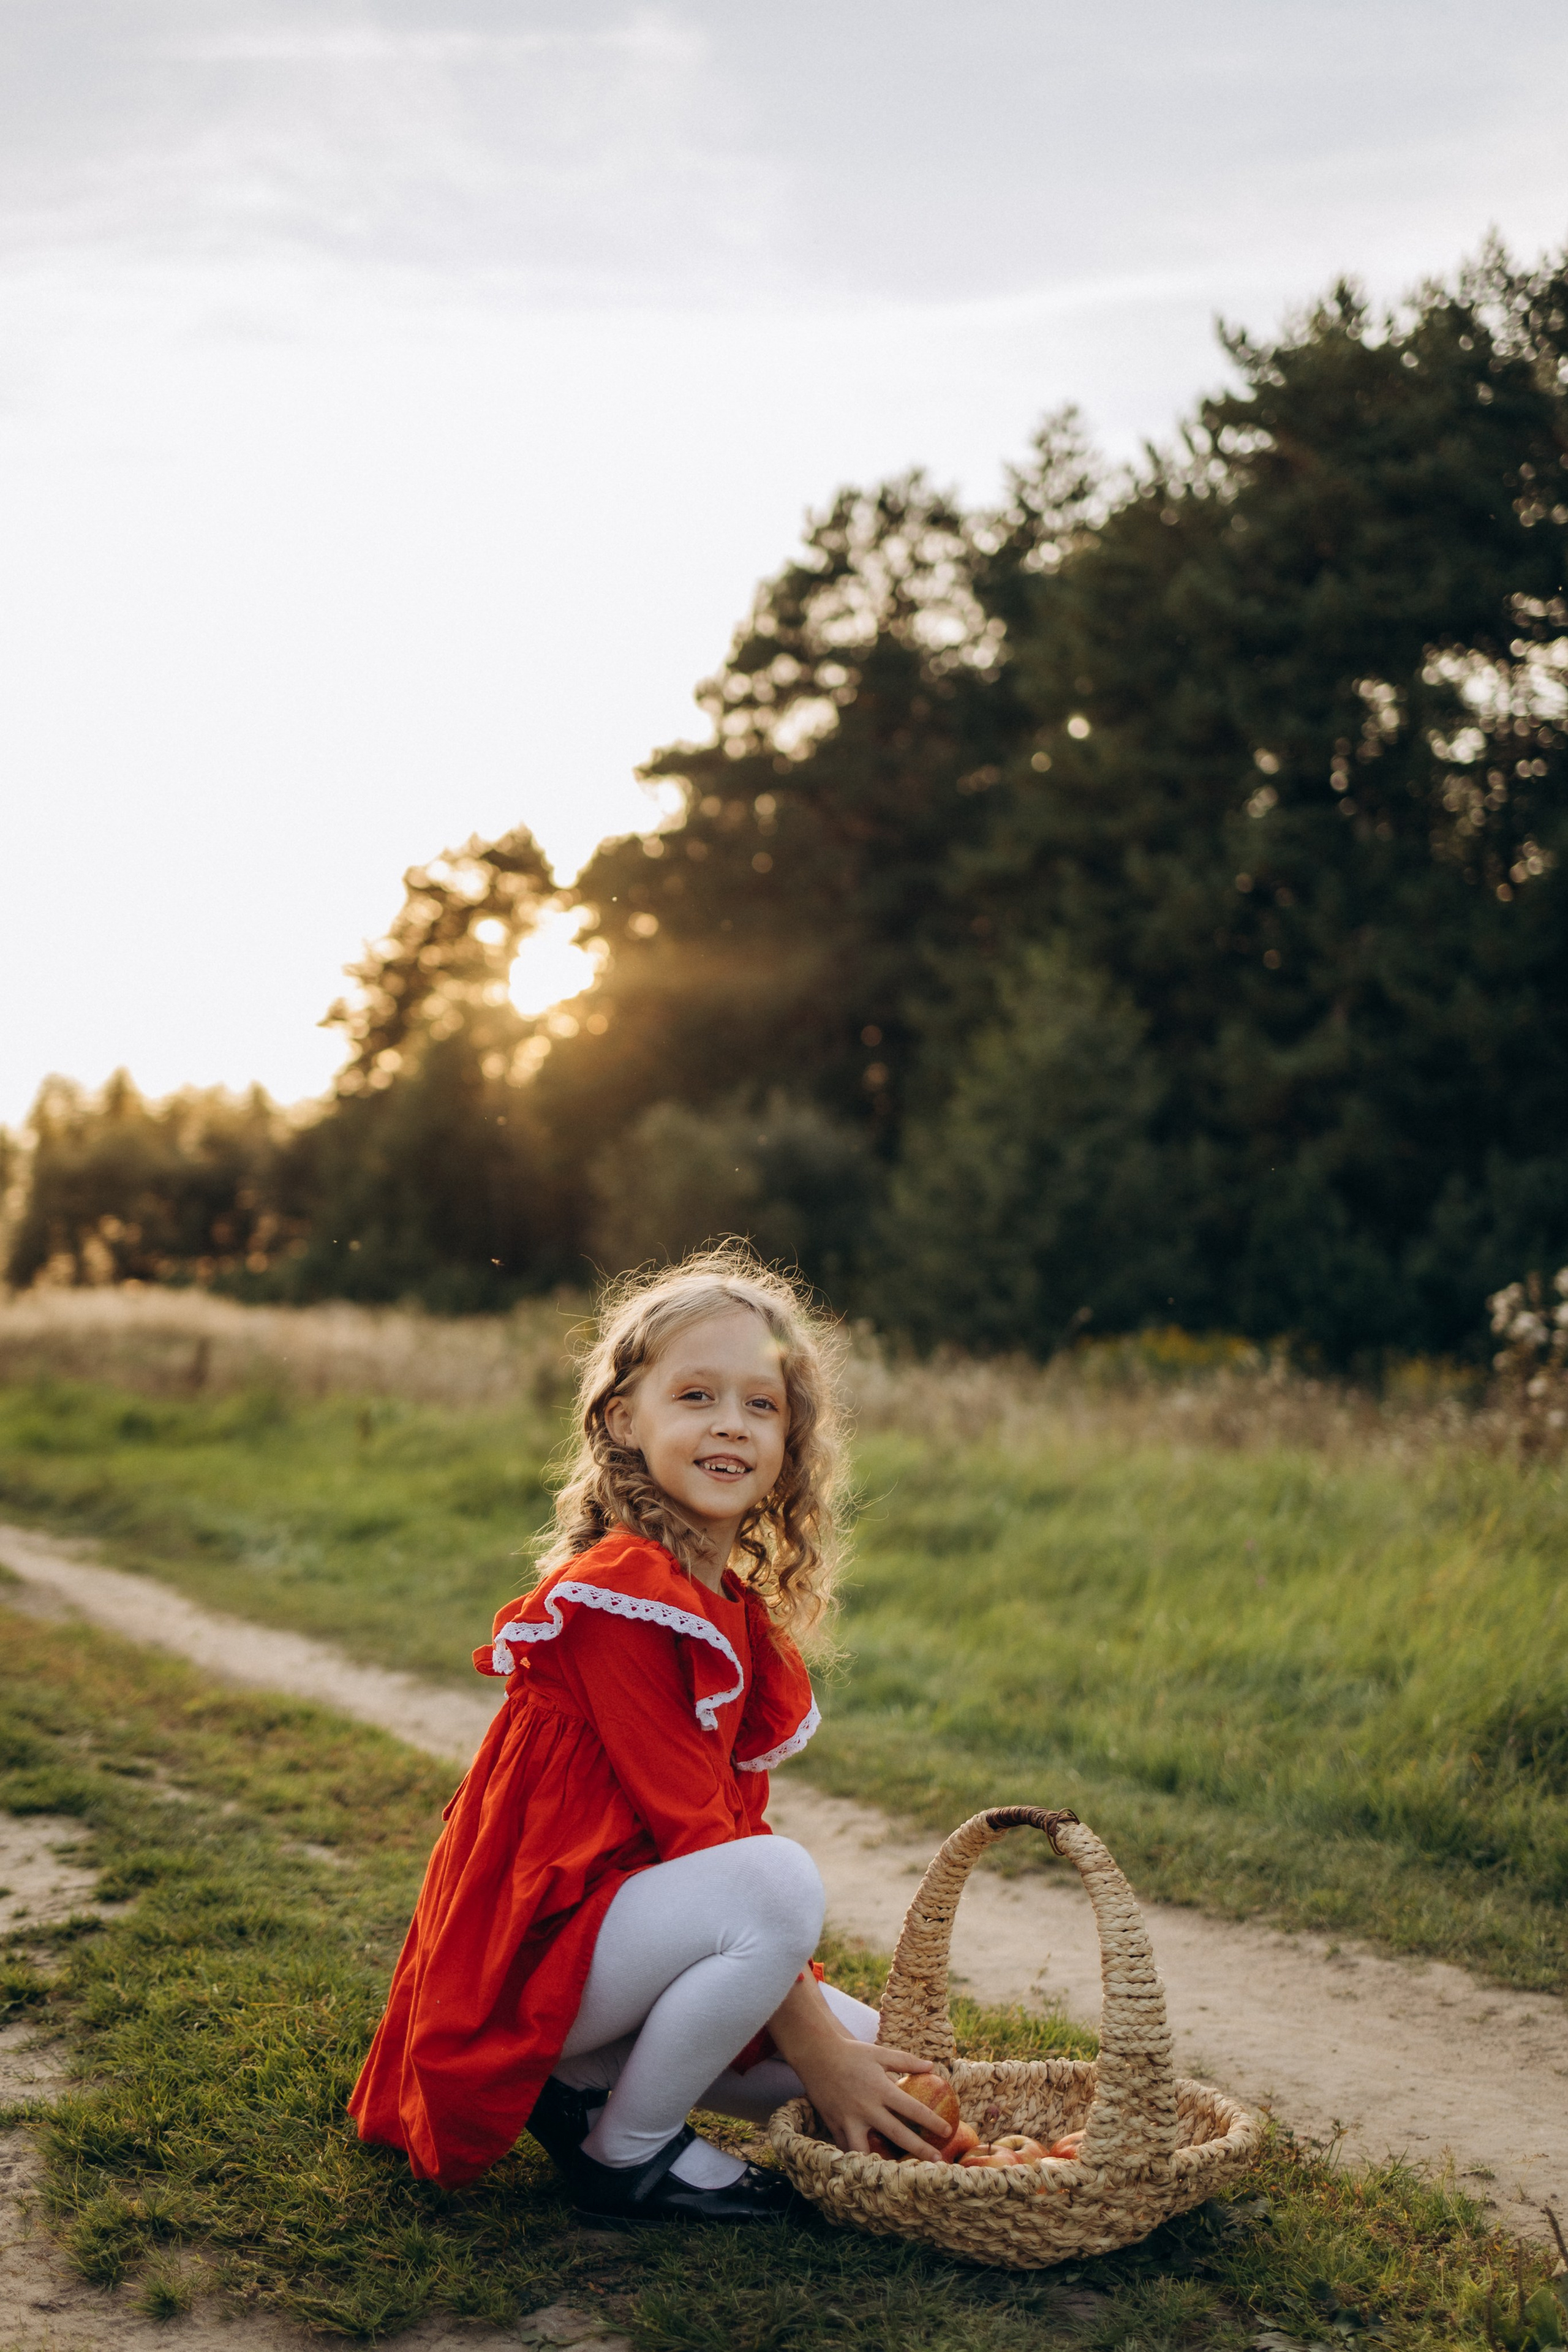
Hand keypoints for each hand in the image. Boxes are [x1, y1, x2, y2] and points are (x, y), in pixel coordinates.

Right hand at [762, 1972, 943, 2156]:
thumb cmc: (852, 2053)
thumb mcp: (880, 2053)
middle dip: (919, 2149)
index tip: (947, 2132)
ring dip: (884, 2164)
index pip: (912, 2109)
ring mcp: (849, 2119)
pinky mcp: (835, 2125)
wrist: (816, 2055)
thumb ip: (906, 2061)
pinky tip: (871, 2170)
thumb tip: (931, 2067)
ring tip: (899, 2175)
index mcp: (881, 2089)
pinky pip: (848, 2148)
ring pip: (868, 2150)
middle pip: (897, 2135)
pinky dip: (859, 2159)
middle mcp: (867, 2108)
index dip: (931, 2122)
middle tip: (938, 2161)